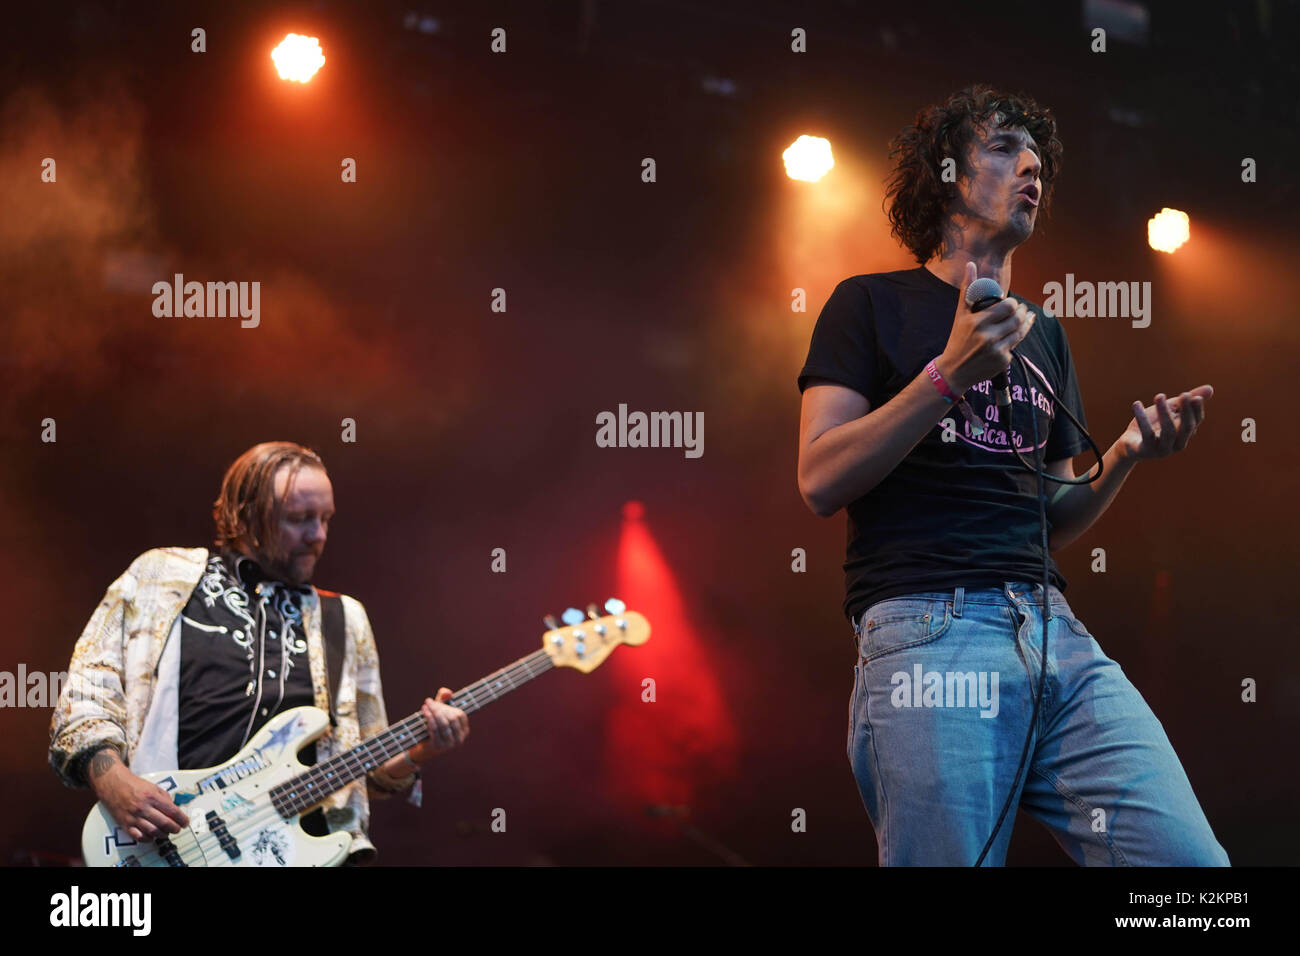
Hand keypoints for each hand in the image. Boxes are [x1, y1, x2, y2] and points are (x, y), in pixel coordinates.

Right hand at [88, 748, 188, 840]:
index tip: (185, 822)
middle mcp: (143, 808)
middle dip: (174, 828)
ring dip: (163, 834)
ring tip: (167, 833)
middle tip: (178, 829)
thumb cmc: (134, 785)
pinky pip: (138, 836)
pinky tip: (152, 836)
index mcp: (152, 797)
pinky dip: (147, 839)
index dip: (181, 819)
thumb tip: (174, 810)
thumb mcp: (154, 787)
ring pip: (152, 832)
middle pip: (164, 823)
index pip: (172, 811)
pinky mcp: (125, 824)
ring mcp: (133, 817)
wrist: (113, 784)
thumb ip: (165, 798)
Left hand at [409, 687, 468, 761]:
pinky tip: (424, 712)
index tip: (434, 700)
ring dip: (433, 712)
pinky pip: (435, 729)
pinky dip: (429, 718)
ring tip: (425, 706)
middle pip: (452, 718)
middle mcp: (460, 738)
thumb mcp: (439, 711)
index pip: (459, 715)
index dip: (447, 706)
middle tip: (428, 701)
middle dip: (438, 708)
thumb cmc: (434, 726)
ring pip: (443, 724)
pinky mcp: (439, 746)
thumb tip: (448, 693)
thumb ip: (443, 698)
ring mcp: (450, 744)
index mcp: (464, 730)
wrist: (423, 746)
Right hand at [938, 261, 1033, 392]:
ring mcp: (996, 350)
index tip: (1012, 303)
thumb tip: (970, 264)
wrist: (954, 371)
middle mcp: (987, 337)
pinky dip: (1015, 340)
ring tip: (1026, 318)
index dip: (1014, 304)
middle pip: (1017, 318)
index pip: (1008, 306)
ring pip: (1020, 332)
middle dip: (1023, 312)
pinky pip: (1015, 346)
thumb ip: (967, 289)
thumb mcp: (960, 314)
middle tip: (1023, 310)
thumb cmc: (957, 339)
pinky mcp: (1003, 362)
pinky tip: (1013, 336)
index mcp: (977, 323)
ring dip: (1026, 323)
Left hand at [1119, 385, 1211, 460]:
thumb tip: (1210, 388)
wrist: (1130, 442)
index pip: (1196, 421)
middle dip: (1186, 411)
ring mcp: (1162, 449)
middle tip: (1184, 394)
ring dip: (1165, 412)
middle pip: (1186, 428)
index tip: (1193, 396)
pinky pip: (1146, 434)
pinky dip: (1142, 418)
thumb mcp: (1170, 410)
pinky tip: (1137, 404)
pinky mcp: (1146, 450)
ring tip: (1159, 396)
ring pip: (1169, 431)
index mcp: (1185, 434)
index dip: (1196, 409)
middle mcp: (1177, 444)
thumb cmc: (1154, 424)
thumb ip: (1186, 401)